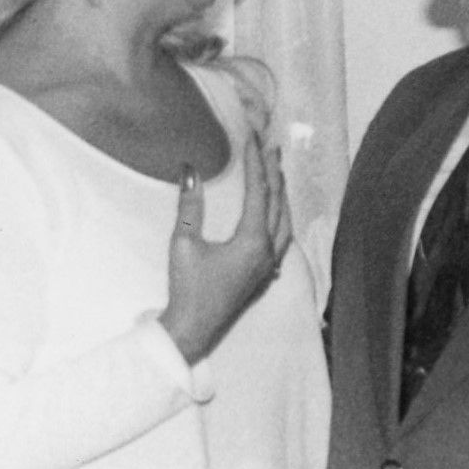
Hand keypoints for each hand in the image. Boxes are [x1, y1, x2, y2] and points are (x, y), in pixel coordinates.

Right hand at [159, 131, 292, 363]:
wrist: (193, 330)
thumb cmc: (186, 288)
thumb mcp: (183, 244)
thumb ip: (189, 206)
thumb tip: (189, 170)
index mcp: (252, 241)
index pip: (258, 192)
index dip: (255, 162)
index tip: (252, 138)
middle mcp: (268, 251)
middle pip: (278, 202)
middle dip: (274, 172)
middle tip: (271, 146)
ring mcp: (268, 264)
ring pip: (285, 221)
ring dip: (281, 194)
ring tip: (277, 172)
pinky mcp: (263, 274)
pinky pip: (282, 238)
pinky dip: (282, 216)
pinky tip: (276, 213)